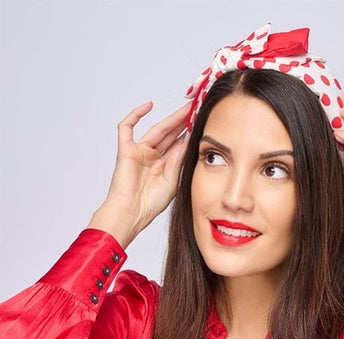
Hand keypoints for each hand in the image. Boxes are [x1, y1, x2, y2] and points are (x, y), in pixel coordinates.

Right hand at [88, 101, 190, 247]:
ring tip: (186, 108)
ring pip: (156, 129)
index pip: (179, 145)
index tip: (203, 124)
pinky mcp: (126, 150)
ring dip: (170, 119)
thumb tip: (188, 140)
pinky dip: (135, 115)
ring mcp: (139, 152)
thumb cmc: (150, 204)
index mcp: (164, 167)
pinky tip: (149, 105)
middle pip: (170, 135)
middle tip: (197, 109)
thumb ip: (179, 160)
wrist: (132, 213)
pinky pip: (126, 128)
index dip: (190, 134)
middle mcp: (152, 157)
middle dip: (183, 122)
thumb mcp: (173, 180)